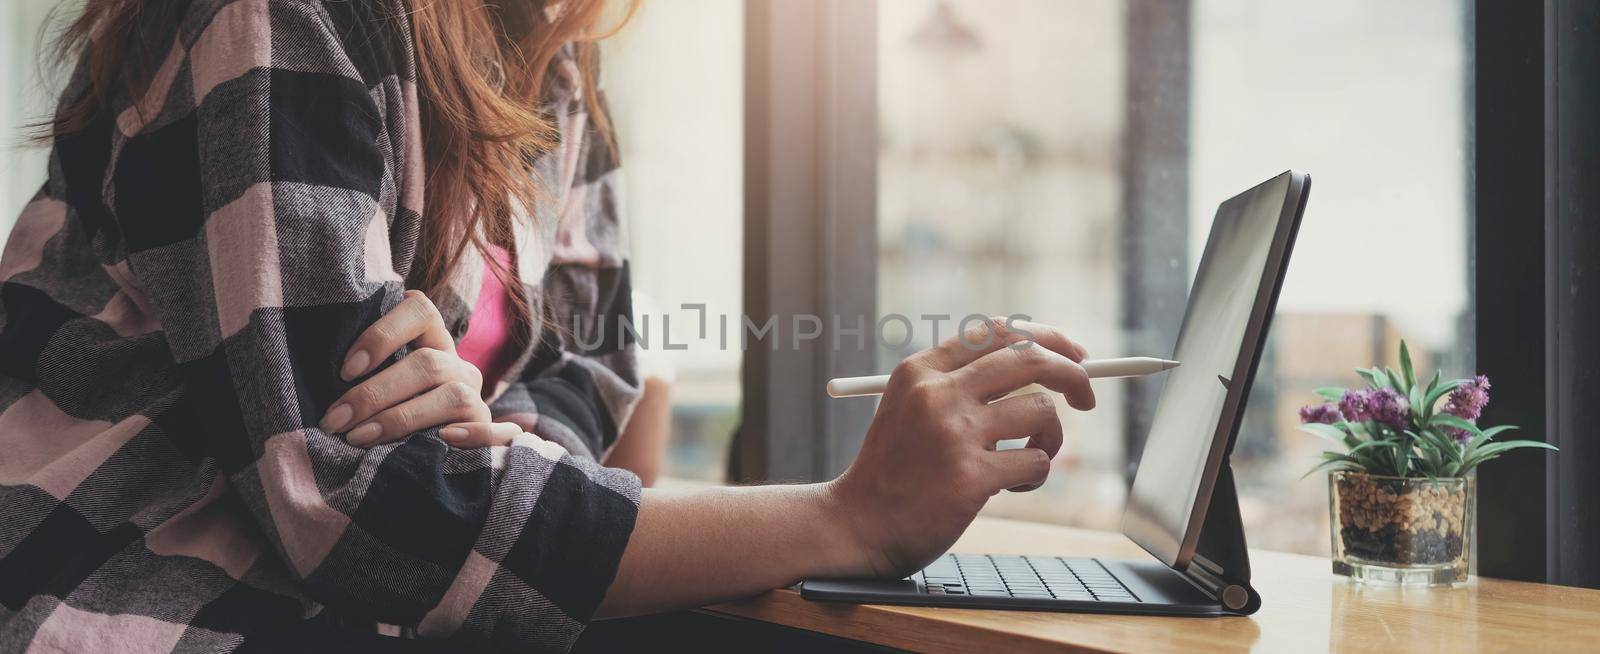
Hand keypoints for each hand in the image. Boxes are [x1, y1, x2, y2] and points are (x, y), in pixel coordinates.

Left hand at [319, 290, 520, 447]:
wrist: (424, 457)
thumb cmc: (379, 412)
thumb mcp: (370, 383)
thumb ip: (357, 370)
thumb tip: (312, 369)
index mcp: (430, 341)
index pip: (420, 310)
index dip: (383, 334)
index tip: (345, 369)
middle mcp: (457, 365)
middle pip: (427, 364)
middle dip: (374, 394)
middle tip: (335, 420)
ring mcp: (476, 398)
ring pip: (453, 395)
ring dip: (402, 418)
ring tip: (358, 439)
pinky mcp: (489, 432)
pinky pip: (495, 432)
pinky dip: (472, 436)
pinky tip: (441, 442)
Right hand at [828, 318, 1093, 577]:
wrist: (858, 524)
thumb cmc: (895, 468)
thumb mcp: (911, 406)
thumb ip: (961, 381)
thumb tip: (1042, 360)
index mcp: (921, 370)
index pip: (998, 330)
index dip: (1046, 337)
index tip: (1073, 354)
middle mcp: (937, 393)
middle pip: (1030, 358)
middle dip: (1073, 373)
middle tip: (1087, 396)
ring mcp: (954, 434)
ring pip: (1041, 410)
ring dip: (1050, 437)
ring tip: (1027, 457)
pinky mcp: (970, 477)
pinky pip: (1037, 462)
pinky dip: (1035, 475)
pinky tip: (1008, 486)